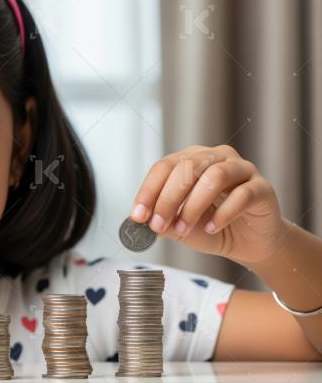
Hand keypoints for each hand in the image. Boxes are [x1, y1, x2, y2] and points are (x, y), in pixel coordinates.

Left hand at [130, 144, 286, 263]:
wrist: (249, 243)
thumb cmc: (211, 228)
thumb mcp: (180, 226)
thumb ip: (163, 220)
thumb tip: (142, 220)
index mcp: (192, 160)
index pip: (164, 166)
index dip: (149, 190)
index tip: (138, 215)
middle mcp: (216, 157)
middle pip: (187, 168)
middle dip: (168, 199)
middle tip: (159, 225)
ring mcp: (242, 169)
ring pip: (214, 176)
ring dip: (194, 206)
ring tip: (184, 229)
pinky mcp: (262, 187)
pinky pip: (242, 194)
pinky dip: (223, 214)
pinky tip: (212, 228)